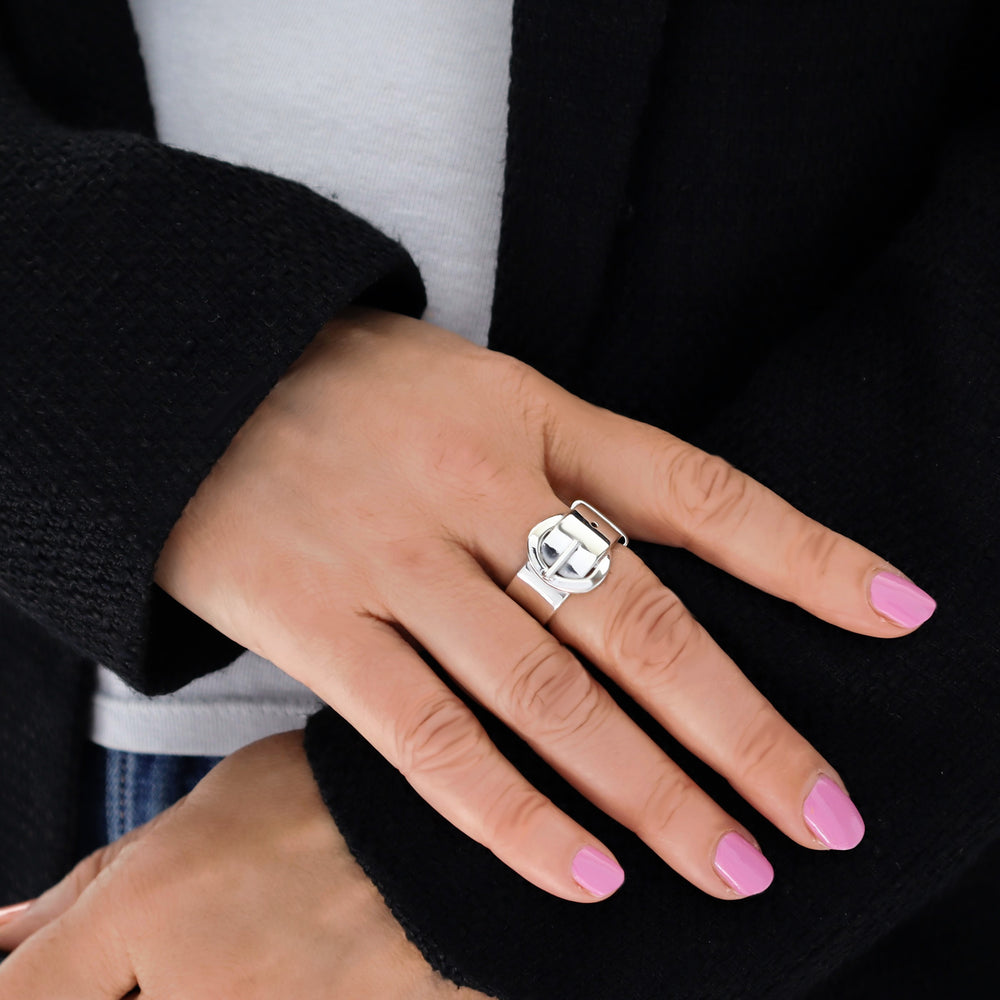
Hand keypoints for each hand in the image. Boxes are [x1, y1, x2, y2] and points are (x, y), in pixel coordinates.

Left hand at [0, 733, 489, 998]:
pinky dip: (248, 996)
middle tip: (166, 953)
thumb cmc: (344, 800)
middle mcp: (194, 991)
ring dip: (186, 990)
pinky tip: (276, 968)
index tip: (48, 974)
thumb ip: (104, 879)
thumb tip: (6, 929)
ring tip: (247, 944)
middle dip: (111, 985)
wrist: (476, 837)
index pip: (23, 995)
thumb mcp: (216, 806)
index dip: (25, 983)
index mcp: (153, 907)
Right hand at [154, 307, 933, 900]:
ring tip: (729, 867)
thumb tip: (674, 559)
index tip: (901, 615)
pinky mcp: (316, 620)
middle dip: (743, 729)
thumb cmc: (353, 388)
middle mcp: (477, 487)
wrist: (189, 371)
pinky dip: (509, 813)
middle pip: (639, 623)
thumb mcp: (475, 392)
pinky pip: (429, 734)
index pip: (698, 491)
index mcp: (531, 416)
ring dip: (647, 792)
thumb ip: (567, 469)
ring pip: (547, 694)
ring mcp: (396, 555)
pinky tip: (583, 874)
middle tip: (822, 817)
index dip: (806, 555)